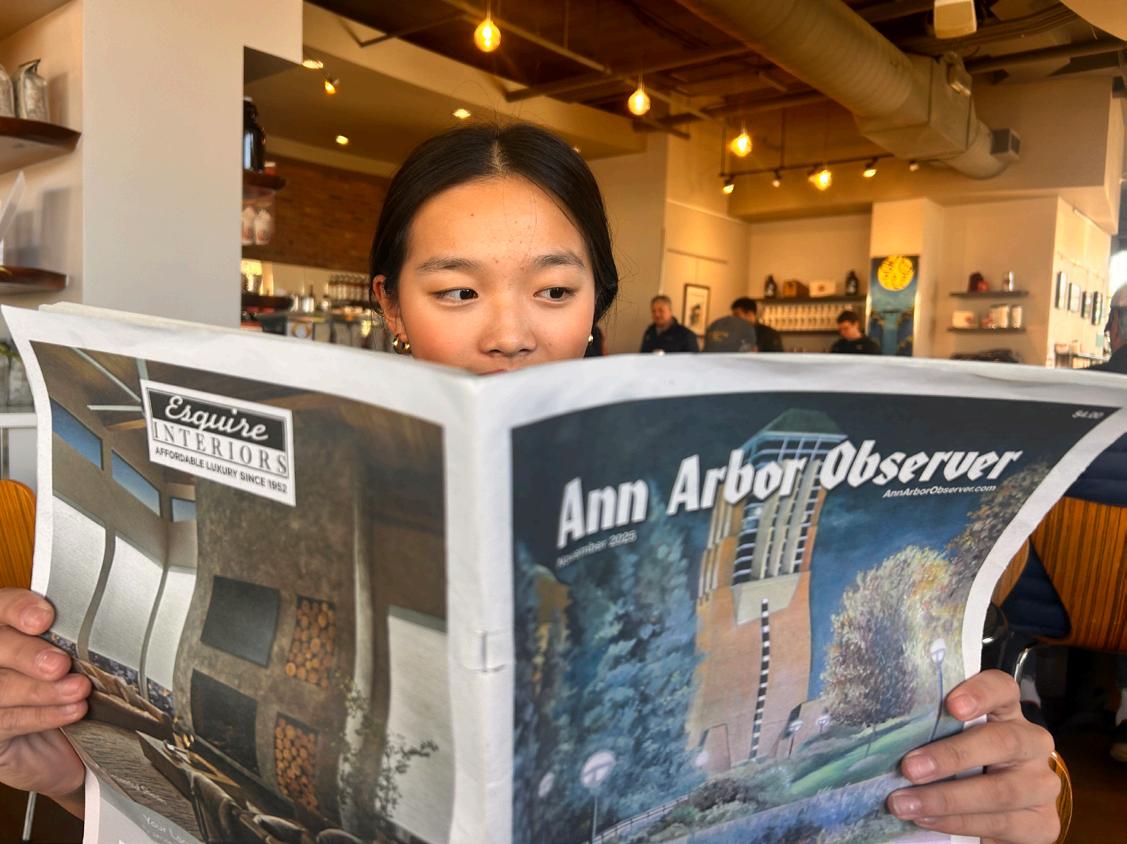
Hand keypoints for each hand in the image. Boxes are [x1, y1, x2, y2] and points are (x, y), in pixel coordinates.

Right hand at [0, 588, 89, 815]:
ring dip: (41, 689)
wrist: (71, 749)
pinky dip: (42, 715)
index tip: (44, 618)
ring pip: (1, 686)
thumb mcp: (82, 661)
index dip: (18, 608)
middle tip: (59, 664)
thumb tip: (106, 628)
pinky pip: (8, 720)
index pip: (1, 608)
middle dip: (27, 653)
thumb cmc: (77, 694)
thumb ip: (79, 641)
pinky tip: (72, 712)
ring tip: (77, 690)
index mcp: (11, 632)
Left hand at [887, 669, 1059, 843]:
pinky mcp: (1043, 823)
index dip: (980, 693)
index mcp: (1006, 712)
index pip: (1002, 689)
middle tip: (909, 768)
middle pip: (1002, 741)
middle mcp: (1030, 742)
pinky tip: (928, 820)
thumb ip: (933, 731)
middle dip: (951, 756)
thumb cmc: (957, 764)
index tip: (951, 705)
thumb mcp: (947, 740)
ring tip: (904, 804)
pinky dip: (959, 823)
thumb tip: (885, 736)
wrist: (989, 813)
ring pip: (1001, 791)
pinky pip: (1003, 824)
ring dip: (947, 799)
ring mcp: (1041, 784)